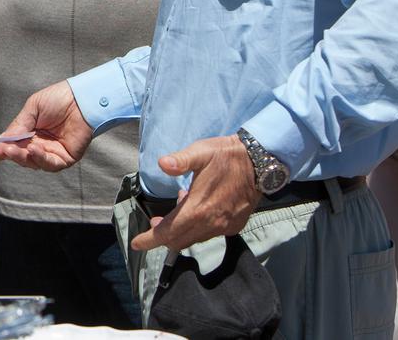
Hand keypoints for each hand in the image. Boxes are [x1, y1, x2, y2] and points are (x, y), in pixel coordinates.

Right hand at [0, 81, 92, 171]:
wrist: (82, 98)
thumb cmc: (59, 98)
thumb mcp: (32, 108)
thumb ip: (19, 125)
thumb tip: (2, 140)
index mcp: (31, 133)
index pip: (14, 144)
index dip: (2, 147)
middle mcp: (40, 144)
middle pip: (21, 156)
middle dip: (9, 154)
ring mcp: (52, 152)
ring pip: (33, 162)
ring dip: (22, 157)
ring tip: (14, 149)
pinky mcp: (65, 158)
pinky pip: (50, 164)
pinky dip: (40, 158)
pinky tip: (33, 149)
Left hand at [129, 134, 258, 252]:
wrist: (260, 163)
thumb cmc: (227, 156)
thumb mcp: (201, 152)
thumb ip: (180, 160)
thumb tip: (162, 164)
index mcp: (198, 209)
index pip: (168, 232)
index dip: (150, 240)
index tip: (137, 244)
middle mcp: (211, 223)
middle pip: (179, 240)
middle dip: (163, 235)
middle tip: (155, 223)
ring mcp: (224, 227)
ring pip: (194, 238)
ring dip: (181, 230)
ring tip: (177, 209)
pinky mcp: (234, 226)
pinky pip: (210, 234)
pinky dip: (198, 227)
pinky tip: (198, 209)